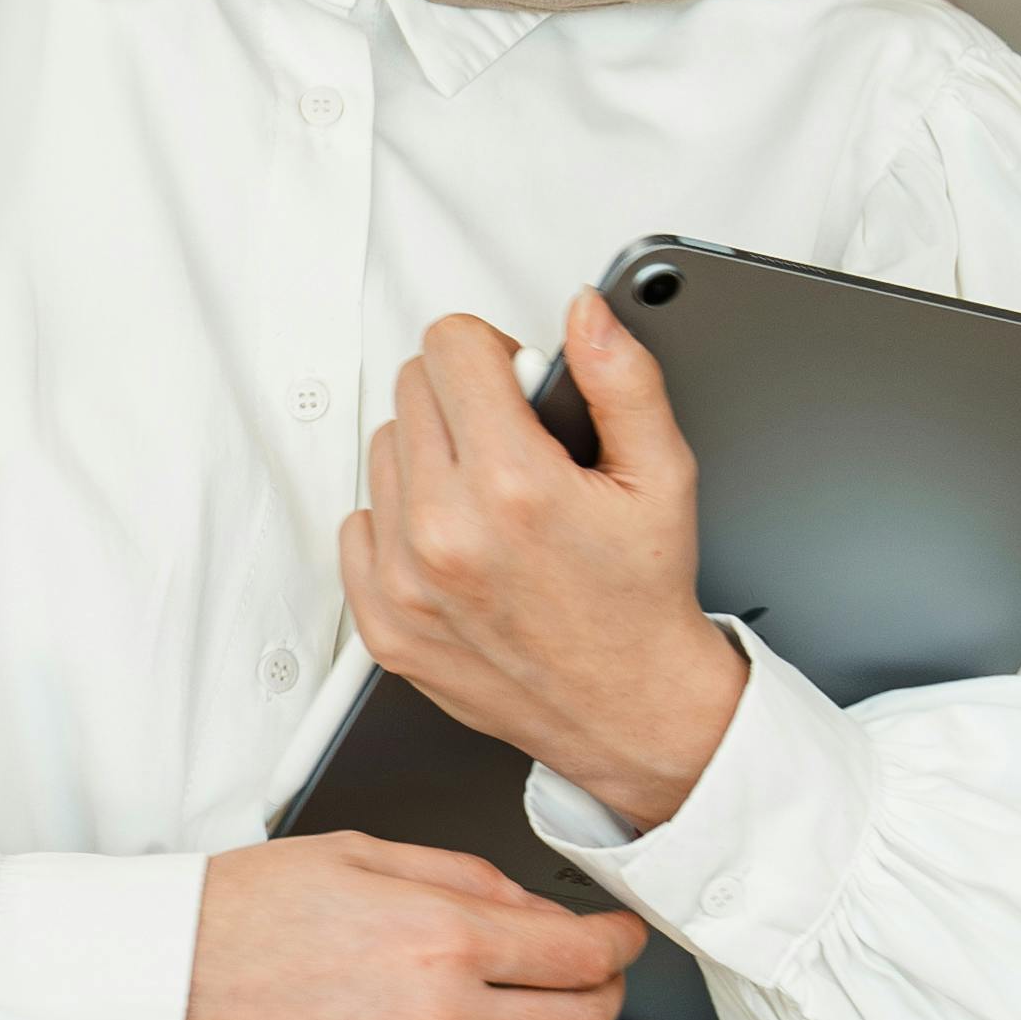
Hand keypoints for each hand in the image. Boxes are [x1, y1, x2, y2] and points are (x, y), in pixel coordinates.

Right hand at [177, 834, 644, 1019]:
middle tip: (586, 978)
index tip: (617, 940)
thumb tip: (529, 908)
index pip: (583, 955)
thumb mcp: (356, 855)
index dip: (617, 945)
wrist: (146, 991)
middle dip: (598, 996)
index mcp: (439, 940)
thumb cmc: (229, 917)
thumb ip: (461, 878)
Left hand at [340, 286, 744, 836]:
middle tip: (512, 442)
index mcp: (513, 486)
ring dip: (429, 457)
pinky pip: (358, 524)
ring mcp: (404, 582)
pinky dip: (400, 520)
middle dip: (462, 400)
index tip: (515, 381)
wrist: (629, 707)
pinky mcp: (381, 621)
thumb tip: (583, 312)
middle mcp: (446, 533)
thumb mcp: (662, 474)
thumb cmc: (642, 596)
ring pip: (382, 452)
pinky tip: (458, 541)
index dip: (492, 352)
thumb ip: (621, 378)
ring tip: (489, 497)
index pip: (449, 347)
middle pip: (411, 390)